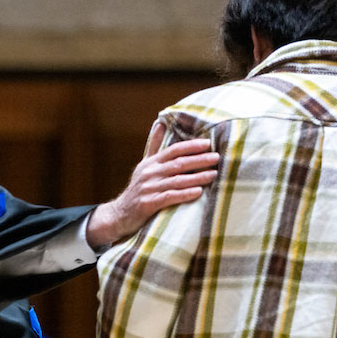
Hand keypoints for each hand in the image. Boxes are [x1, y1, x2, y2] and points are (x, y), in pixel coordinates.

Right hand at [86, 120, 218, 248]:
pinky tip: (198, 192)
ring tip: (213, 174)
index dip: (190, 146)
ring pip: (177, 180)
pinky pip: (170, 197)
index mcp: (151, 163)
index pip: (173, 150)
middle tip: (216, 158)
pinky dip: (185, 194)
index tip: (207, 144)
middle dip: (199, 160)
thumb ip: (154, 146)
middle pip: (178, 164)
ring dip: (197, 177)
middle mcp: (150, 173)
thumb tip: (160, 123)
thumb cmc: (138, 189)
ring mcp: (148, 188)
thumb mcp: (144, 166)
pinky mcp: (148, 203)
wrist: (120, 214)